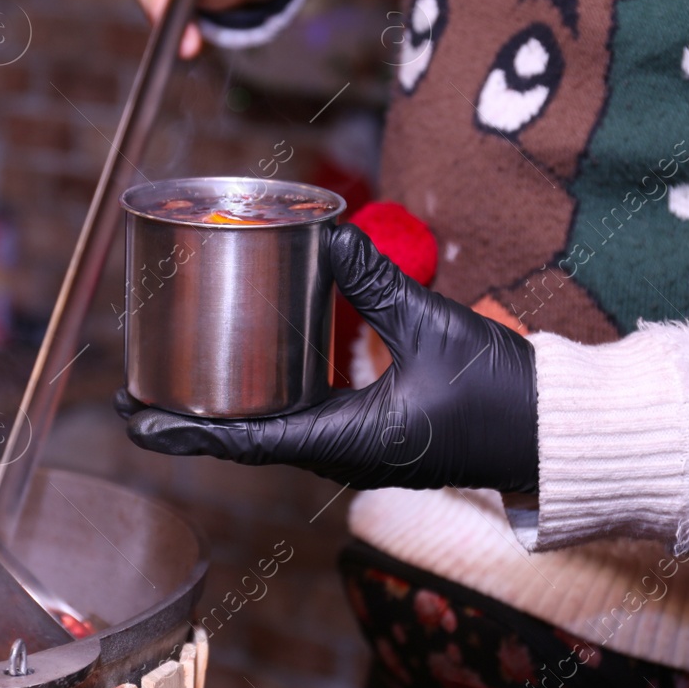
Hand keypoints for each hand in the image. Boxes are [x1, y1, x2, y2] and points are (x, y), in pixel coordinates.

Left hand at [124, 224, 538, 491]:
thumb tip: (331, 232)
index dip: (182, 430)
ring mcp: (356, 449)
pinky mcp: (374, 435)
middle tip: (136, 386)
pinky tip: (253, 366)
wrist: (556, 434)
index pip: (244, 441)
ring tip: (178, 376)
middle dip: (187, 417)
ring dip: (222, 407)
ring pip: (272, 428)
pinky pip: (303, 419)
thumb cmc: (501, 392)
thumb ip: (377, 280)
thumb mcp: (433, 326)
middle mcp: (340, 455)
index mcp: (345, 444)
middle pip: (244, 436)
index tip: (132, 417)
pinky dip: (267, 397)